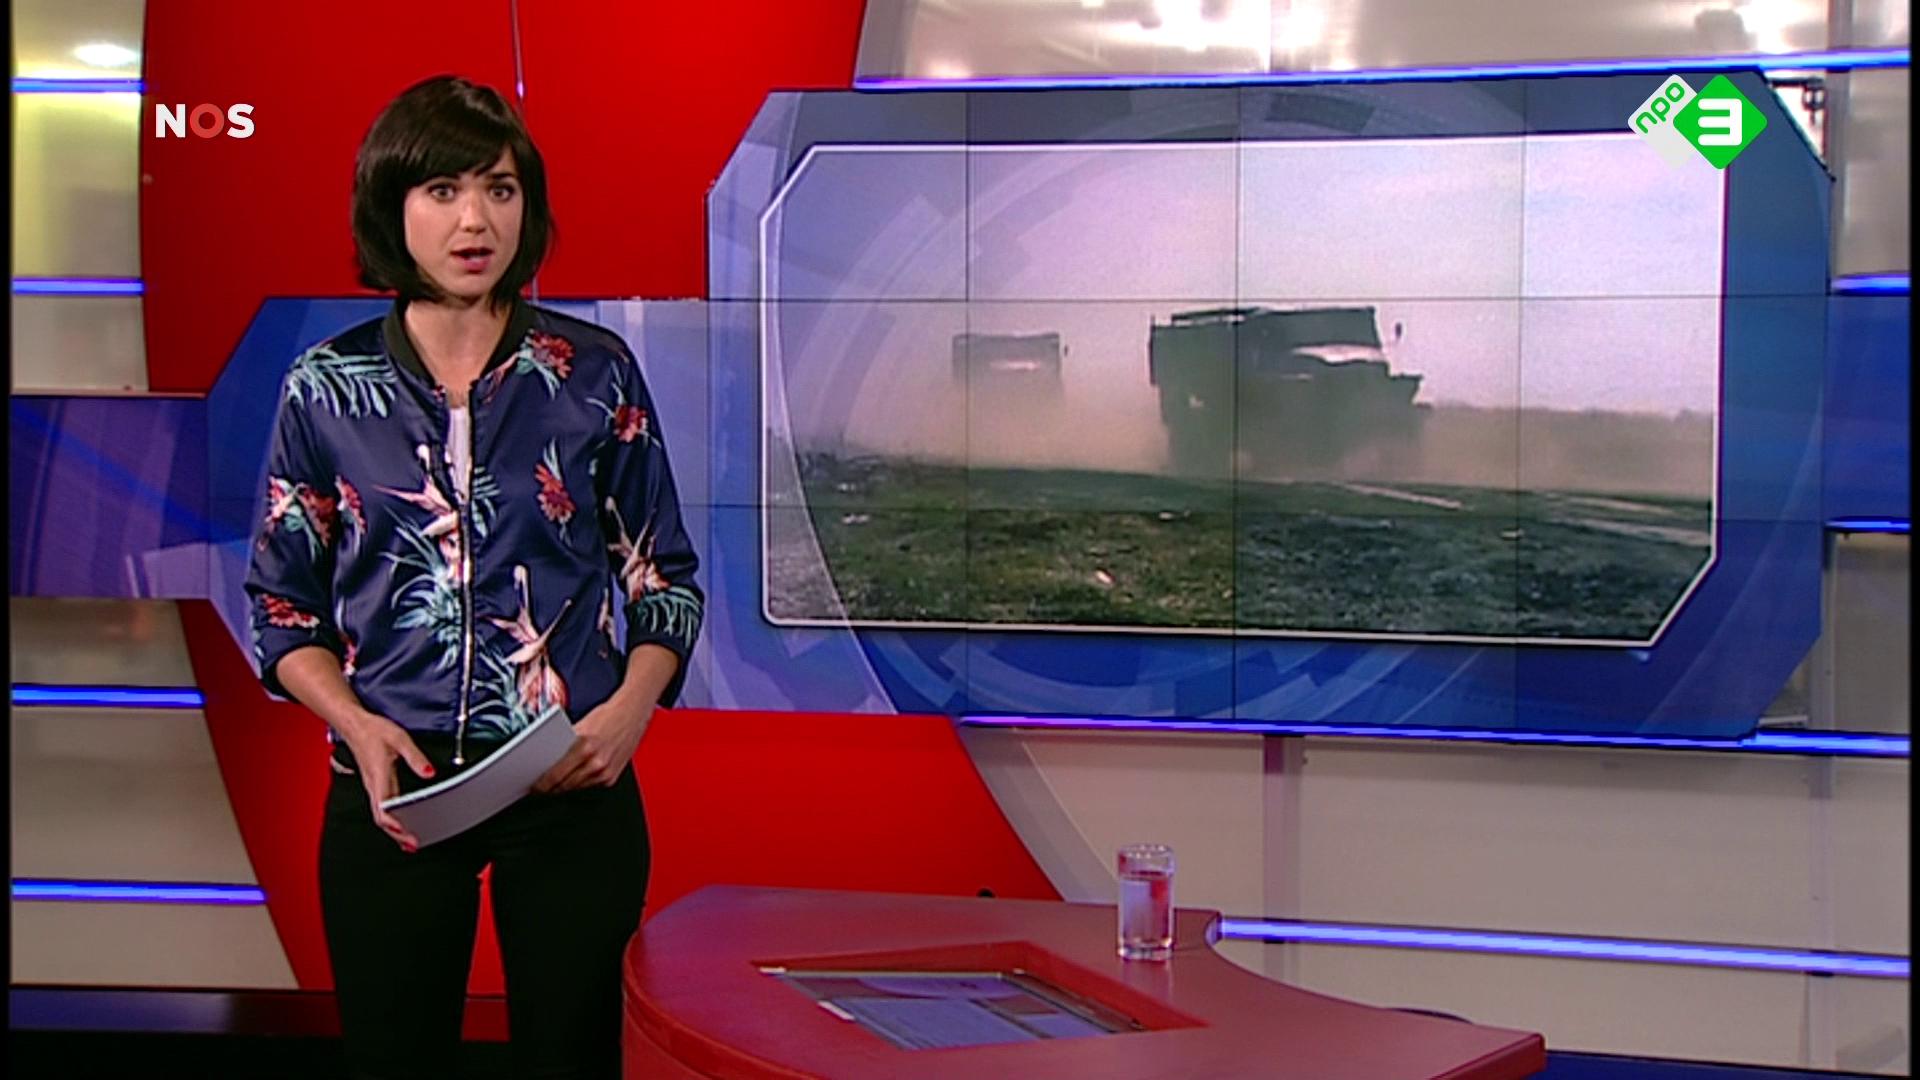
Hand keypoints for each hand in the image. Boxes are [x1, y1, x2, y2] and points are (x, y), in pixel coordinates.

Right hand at [340, 713, 434, 851]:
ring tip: (410, 843)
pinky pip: (381, 809)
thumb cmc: (374, 731)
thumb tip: (429, 773)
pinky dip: (391, 822)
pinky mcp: (375, 785)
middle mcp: (374, 786)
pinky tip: (401, 827)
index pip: (383, 806)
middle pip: (382, 818)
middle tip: (413, 845)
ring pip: (381, 815)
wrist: (355, 726)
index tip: (404, 830)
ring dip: (394, 831)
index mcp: (379, 776)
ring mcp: (373, 787)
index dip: (393, 821)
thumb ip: (416, 757)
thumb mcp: (400, 739)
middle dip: (397, 834)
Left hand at [533, 697, 652, 793]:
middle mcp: (596, 762)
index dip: (541, 785)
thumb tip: (547, 759)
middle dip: (551, 789)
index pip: (555, 775)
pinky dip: (580, 783)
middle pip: (565, 785)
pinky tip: (573, 779)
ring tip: (554, 785)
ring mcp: (605, 772)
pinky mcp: (612, 777)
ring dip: (564, 787)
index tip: (534, 787)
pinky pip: (590, 786)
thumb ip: (565, 744)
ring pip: (576, 788)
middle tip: (540, 789)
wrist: (633, 714)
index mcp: (584, 747)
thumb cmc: (608, 716)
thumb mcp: (580, 726)